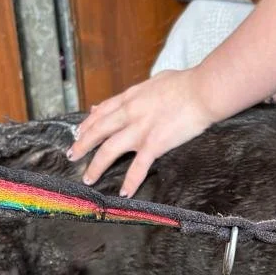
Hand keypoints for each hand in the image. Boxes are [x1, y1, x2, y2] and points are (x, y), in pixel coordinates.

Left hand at [68, 68, 218, 196]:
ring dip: (96, 166)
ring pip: (109, 150)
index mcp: (130, 97)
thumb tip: (127, 96)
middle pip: (98, 131)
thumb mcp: (155, 81)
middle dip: (82, 144)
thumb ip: (138, 92)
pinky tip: (124, 193)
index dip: (88, 123)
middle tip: (72, 155)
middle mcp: (129, 113)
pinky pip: (138, 167)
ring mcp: (140, 129)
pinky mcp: (154, 144)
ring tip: (88, 179)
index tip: (79, 132)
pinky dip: (130, 182)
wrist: (203, 91)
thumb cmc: (185, 84)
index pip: (102, 111)